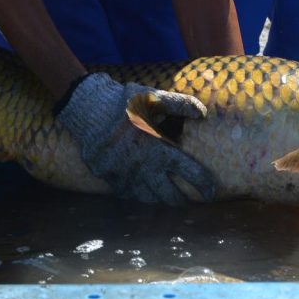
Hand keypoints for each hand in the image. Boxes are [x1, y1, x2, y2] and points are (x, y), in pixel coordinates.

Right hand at [56, 72, 215, 205]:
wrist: (88, 108)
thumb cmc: (124, 102)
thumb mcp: (154, 98)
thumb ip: (180, 105)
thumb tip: (203, 114)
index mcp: (158, 149)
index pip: (188, 173)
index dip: (203, 184)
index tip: (211, 191)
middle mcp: (142, 168)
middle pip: (168, 196)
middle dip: (181, 200)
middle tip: (188, 199)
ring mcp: (123, 175)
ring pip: (147, 198)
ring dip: (159, 199)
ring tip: (166, 196)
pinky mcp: (108, 177)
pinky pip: (127, 193)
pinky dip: (138, 194)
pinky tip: (143, 189)